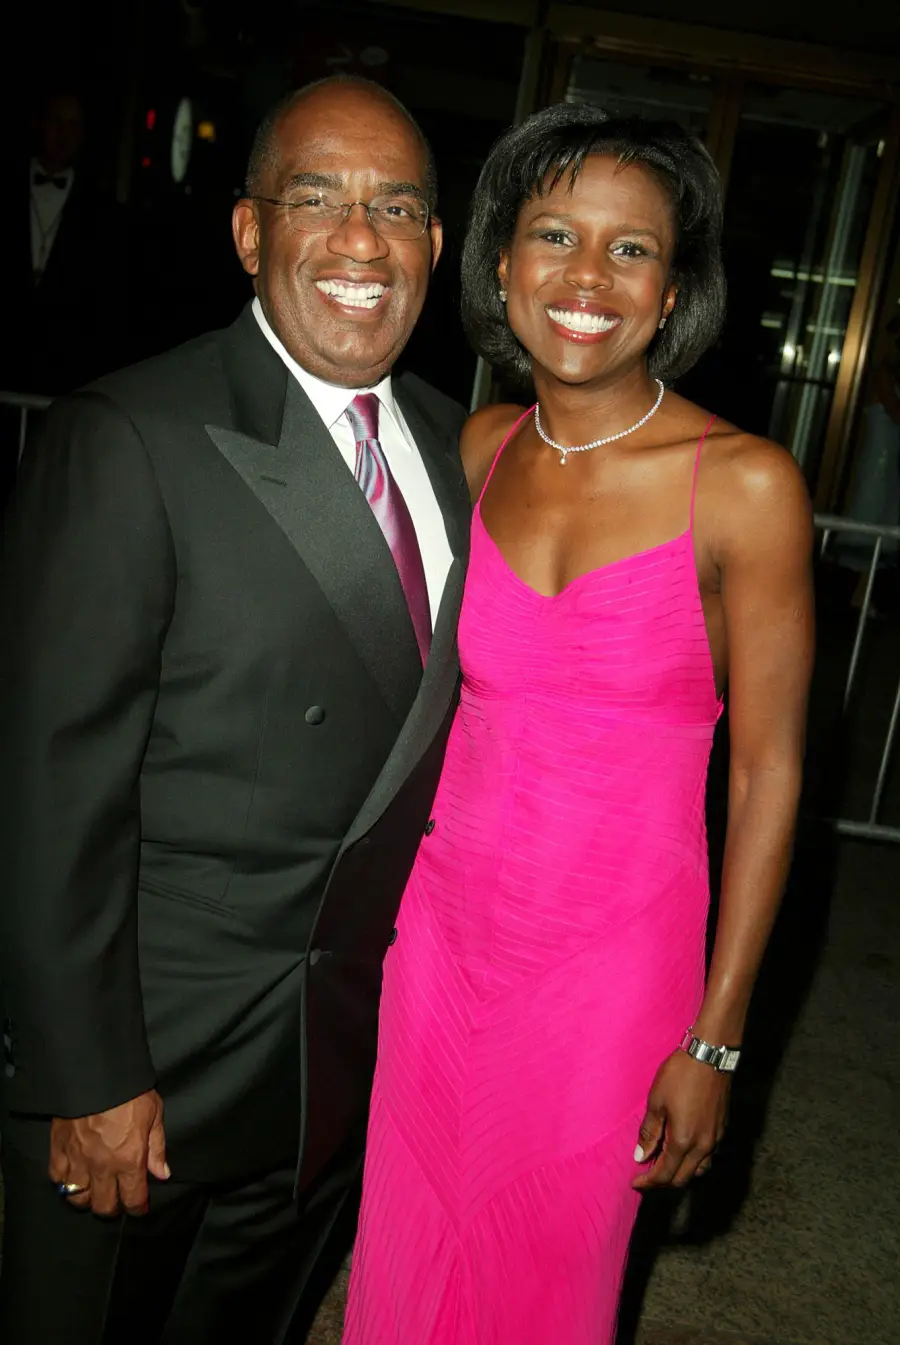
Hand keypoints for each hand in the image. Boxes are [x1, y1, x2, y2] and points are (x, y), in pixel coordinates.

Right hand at [48, 1089, 168, 1216]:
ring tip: (94, 1190)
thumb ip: (157, 1147)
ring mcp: (78, 1161)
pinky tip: (72, 1176)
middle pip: (104, 1206)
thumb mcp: (154, 1114)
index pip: (133, 1199)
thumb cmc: (130, 1091)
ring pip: (78, 1198)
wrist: (96, 1073)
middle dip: (113, 1207)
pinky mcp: (58, 1150)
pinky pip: (57, 1179)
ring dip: (87, 1198)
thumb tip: (162, 1174)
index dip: (138, 1207)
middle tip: (117, 1200)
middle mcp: (103, 1167)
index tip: (139, 1207)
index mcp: (129, 1160)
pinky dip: (64, 1182)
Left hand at [632, 1050, 729, 1189]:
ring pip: (699, 1170)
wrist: (710, 1056)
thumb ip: (649, 1132)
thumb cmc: (680, 1075)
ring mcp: (716, 1139)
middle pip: (683, 1178)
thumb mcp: (656, 1101)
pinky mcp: (722, 1129)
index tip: (635, 1183)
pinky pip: (708, 1156)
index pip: (665, 1174)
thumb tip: (641, 1156)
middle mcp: (703, 1146)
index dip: (649, 1182)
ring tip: (664, 1164)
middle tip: (646, 1176)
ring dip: (681, 1173)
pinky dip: (694, 1161)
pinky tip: (684, 1149)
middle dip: (663, 1181)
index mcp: (683, 1141)